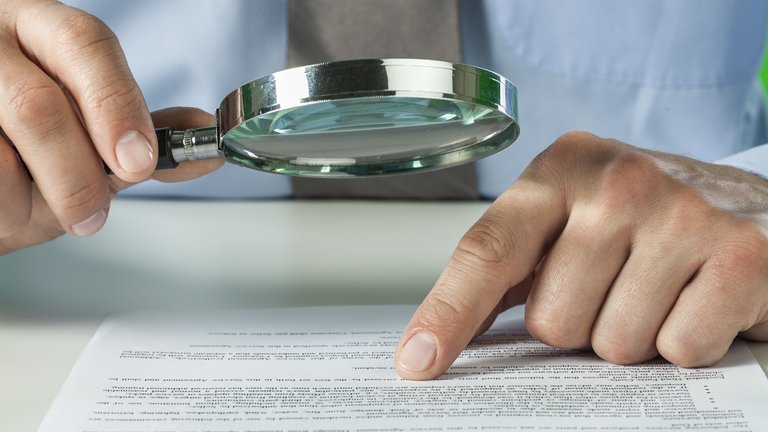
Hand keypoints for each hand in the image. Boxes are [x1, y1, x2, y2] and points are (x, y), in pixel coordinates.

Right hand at [0, 1, 221, 254]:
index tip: (137, 163)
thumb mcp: (87, 131)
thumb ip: (141, 134)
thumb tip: (206, 147)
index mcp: (40, 30)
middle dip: (76, 176)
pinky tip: (1, 202)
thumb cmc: (30, 149)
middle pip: (39, 106)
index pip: (86, 44)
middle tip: (91, 215)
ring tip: (22, 202)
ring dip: (24, 202)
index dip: (117, 106)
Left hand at [395, 131, 767, 379]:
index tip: (418, 361)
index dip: (447, 314)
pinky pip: (680, 349)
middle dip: (578, 326)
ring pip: (614, 344)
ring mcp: (683, 214)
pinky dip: (686, 343)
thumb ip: (508, 268)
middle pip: (551, 321)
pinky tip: (696, 300)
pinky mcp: (742, 255)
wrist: (750, 202)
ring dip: (632, 337)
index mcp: (559, 171)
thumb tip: (436, 338)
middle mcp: (617, 182)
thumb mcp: (567, 222)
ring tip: (656, 293)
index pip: (487, 252)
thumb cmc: (642, 221)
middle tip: (611, 290)